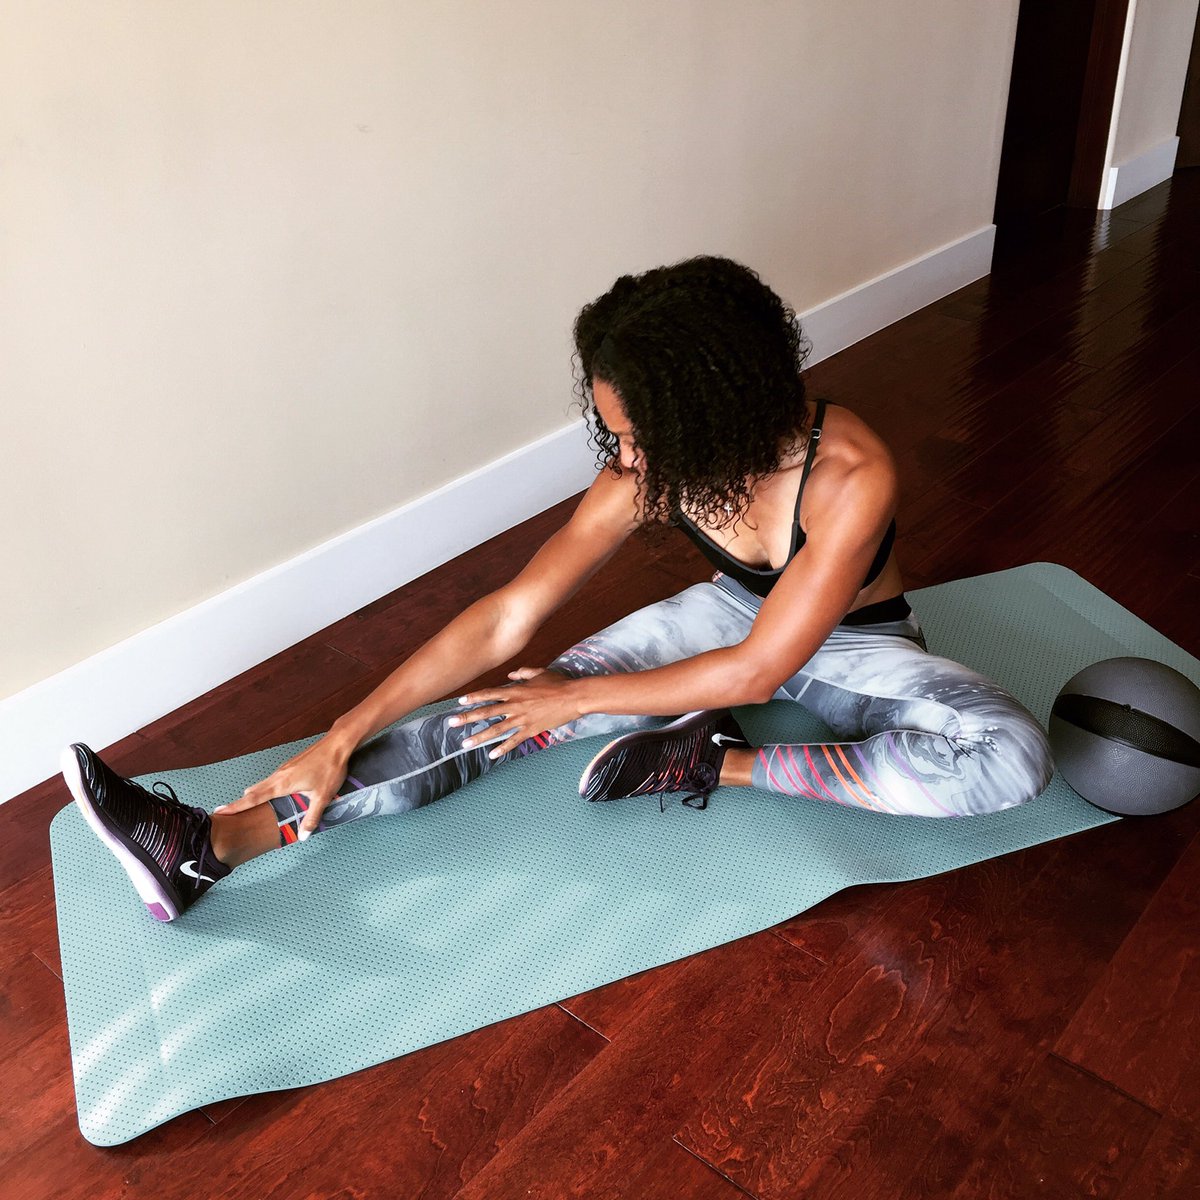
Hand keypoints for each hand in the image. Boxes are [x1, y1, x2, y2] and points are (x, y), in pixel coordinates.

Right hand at [213, 733, 352, 840]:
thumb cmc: (330, 768)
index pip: (253, 798)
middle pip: (254, 791)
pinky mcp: (290, 766)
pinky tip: (270, 794)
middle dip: (239, 802)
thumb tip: (303, 836)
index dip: (236, 806)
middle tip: (224, 812)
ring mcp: (284, 769)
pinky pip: (272, 780)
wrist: (337, 744)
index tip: (219, 811)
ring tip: (243, 805)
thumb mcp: (322, 797)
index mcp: (282, 784)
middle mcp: (279, 775)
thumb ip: (311, 817)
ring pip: (263, 784)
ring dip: (252, 794)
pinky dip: (264, 788)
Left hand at [450, 667, 581, 758]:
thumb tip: (510, 674)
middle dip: (467, 718)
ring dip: (479, 737)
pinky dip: (503, 748)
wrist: (574, 698)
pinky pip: (514, 740)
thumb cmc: (558, 683)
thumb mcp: (539, 672)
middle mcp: (515, 705)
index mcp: (516, 690)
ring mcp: (523, 719)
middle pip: (487, 712)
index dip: (474, 697)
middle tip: (451, 723)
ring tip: (465, 744)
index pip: (490, 694)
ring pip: (497, 729)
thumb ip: (523, 673)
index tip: (459, 701)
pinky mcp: (532, 730)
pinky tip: (492, 754)